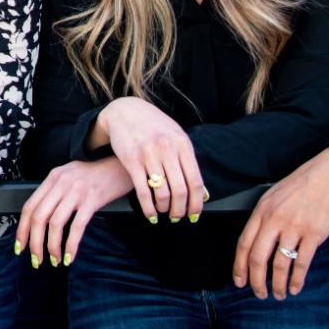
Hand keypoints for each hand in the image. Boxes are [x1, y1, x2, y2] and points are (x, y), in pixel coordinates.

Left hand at [15, 159, 134, 267]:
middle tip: (37, 260)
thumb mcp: (70, 176)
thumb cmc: (95, 176)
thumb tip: (40, 221)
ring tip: (54, 260)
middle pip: (39, 217)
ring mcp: (76, 191)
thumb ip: (54, 192)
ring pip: (55, 224)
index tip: (21, 247)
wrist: (121, 167)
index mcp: (53, 177)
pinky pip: (77, 227)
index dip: (22, 230)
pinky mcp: (92, 200)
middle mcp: (61, 182)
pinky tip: (69, 256)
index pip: (29, 207)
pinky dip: (70, 245)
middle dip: (35, 243)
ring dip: (52, 247)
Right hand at [95, 98, 204, 222]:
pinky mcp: (132, 161)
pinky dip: (148, 208)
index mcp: (183, 144)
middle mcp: (167, 149)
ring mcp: (149, 155)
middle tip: (178, 217)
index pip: (195, 181)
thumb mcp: (175, 136)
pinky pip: (143, 191)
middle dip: (180, 210)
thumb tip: (202, 192)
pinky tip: (150, 214)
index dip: (197, 203)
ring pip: (162, 193)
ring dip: (164, 209)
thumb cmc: (154, 126)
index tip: (194, 215)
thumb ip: (187, 160)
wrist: (126, 111)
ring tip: (163, 212)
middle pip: (180, 190)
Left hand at [232, 148, 328, 299]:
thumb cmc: (302, 184)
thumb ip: (264, 218)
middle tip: (259, 293)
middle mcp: (275, 220)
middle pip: (258, 258)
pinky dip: (297, 279)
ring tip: (278, 294)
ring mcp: (294, 227)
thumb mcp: (273, 196)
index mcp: (262, 210)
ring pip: (280, 264)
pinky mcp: (314, 233)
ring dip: (277, 284)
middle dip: (256, 281)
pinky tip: (295, 287)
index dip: (239, 266)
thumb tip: (257, 243)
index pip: (244, 244)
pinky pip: (302, 262)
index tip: (239, 281)